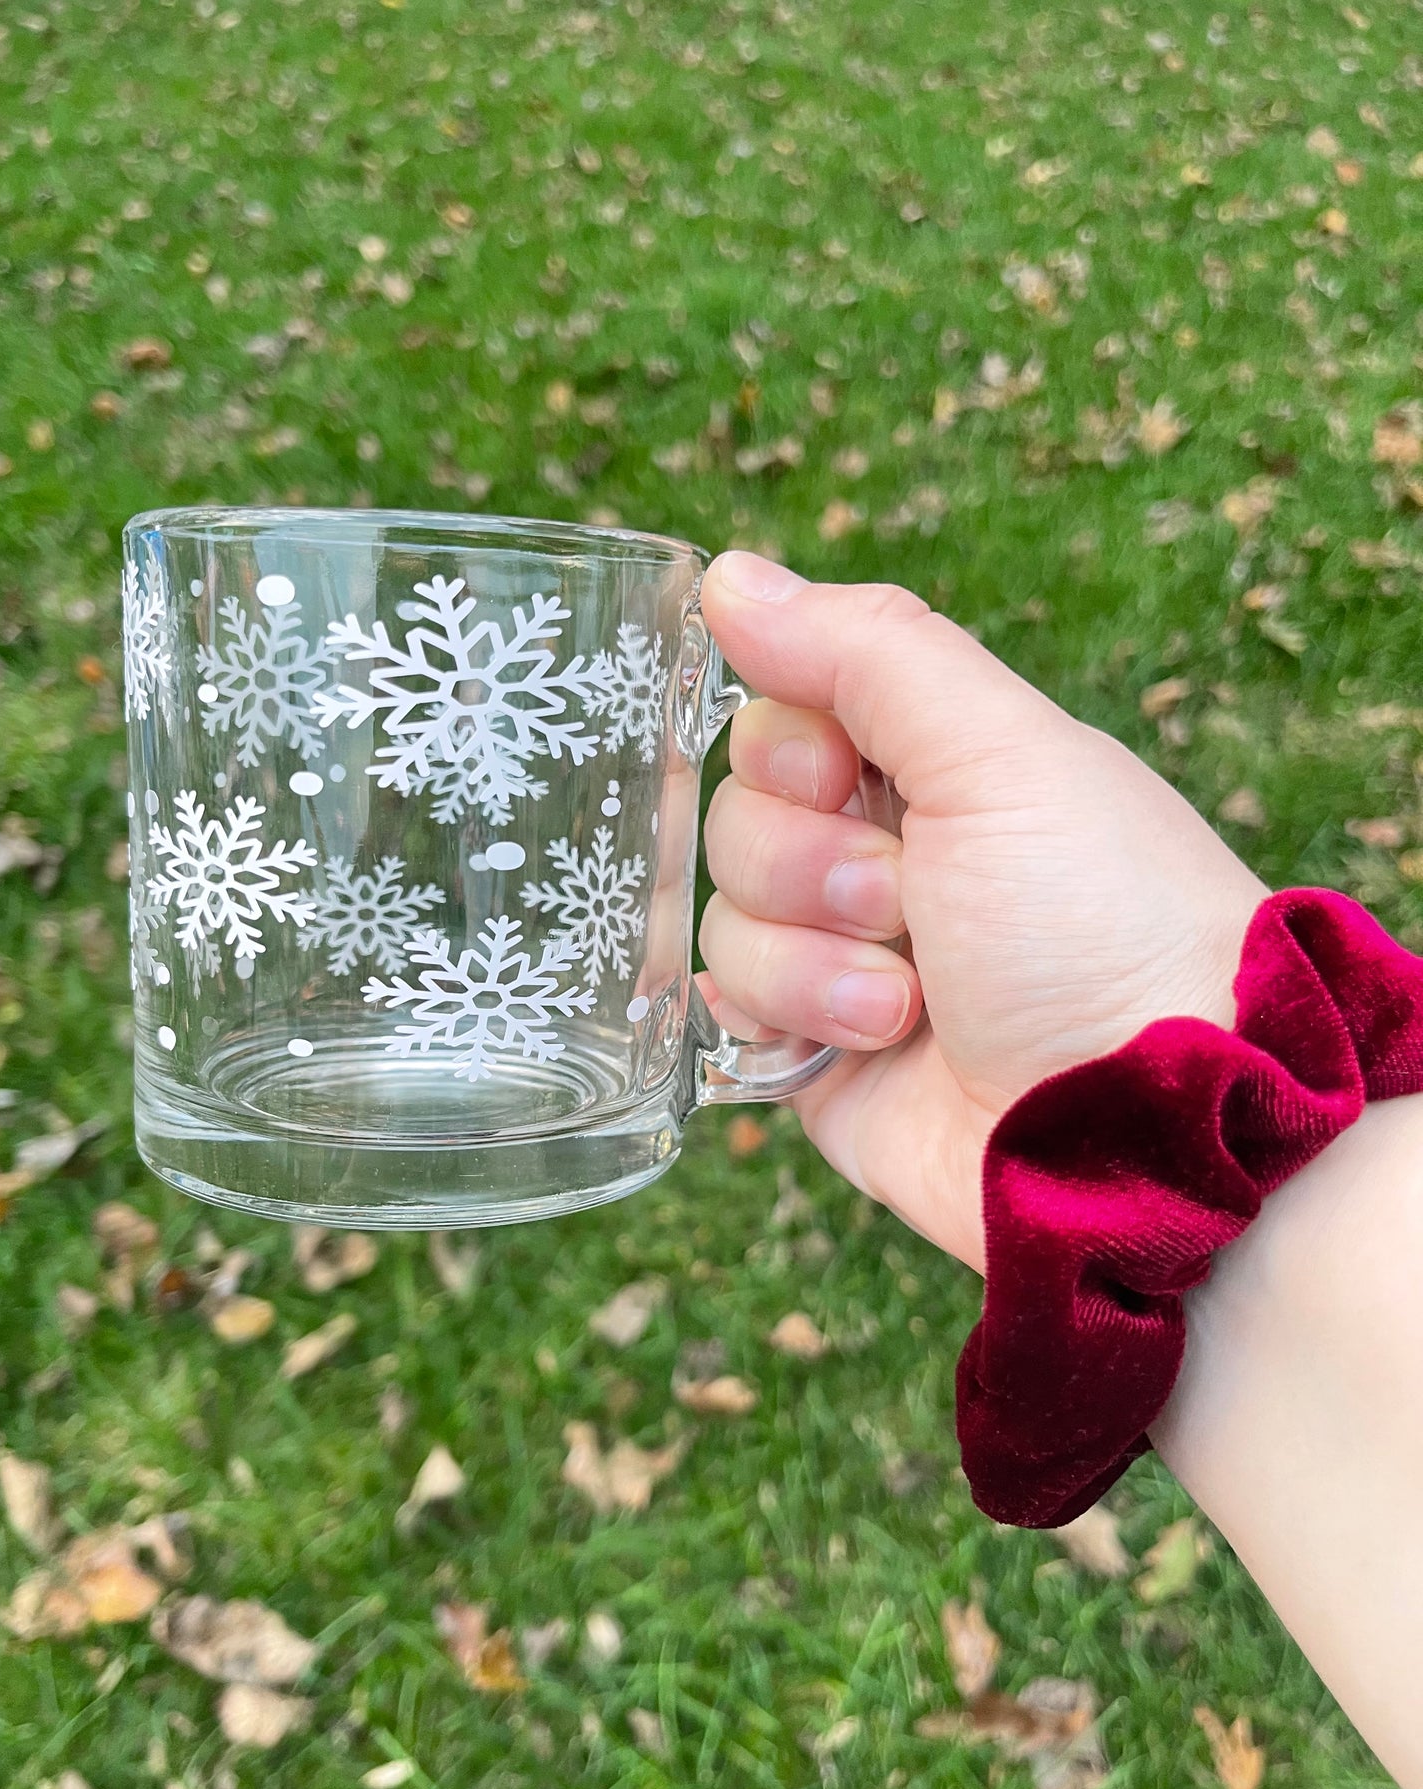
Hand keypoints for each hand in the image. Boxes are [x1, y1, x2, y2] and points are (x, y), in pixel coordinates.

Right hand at [697, 552, 1267, 1269]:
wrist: (1145, 1130)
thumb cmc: (1102, 925)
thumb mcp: (1001, 754)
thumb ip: (863, 653)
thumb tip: (726, 575)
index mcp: (938, 767)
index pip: (784, 712)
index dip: (791, 745)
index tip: (849, 778)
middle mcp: (887, 855)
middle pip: (740, 814)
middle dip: (812, 865)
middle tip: (908, 903)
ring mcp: (847, 960)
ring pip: (728, 918)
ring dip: (814, 960)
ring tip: (913, 1005)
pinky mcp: (816, 1058)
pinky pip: (725, 1012)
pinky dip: (786, 1021)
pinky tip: (864, 1042)